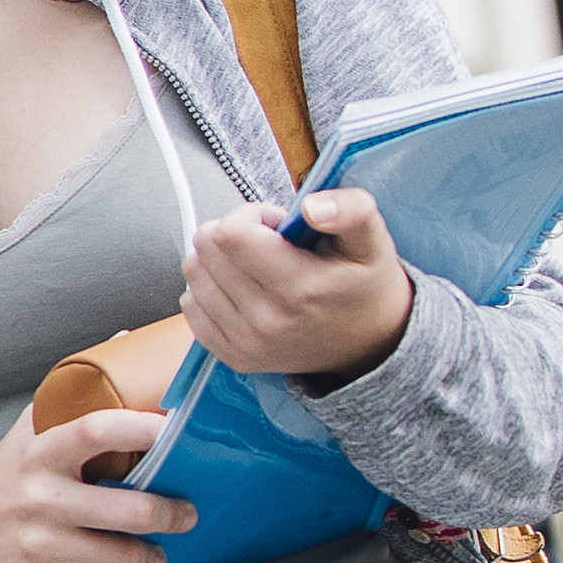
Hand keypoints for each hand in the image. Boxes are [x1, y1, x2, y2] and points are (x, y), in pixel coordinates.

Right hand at [0, 405, 193, 562]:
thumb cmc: (0, 484)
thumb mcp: (25, 436)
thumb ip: (72, 395)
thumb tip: (128, 338)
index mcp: (39, 454)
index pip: (97, 430)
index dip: (145, 427)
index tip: (177, 429)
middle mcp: (39, 499)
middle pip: (133, 510)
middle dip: (173, 514)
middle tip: (186, 513)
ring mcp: (38, 545)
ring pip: (125, 555)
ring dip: (153, 555)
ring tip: (156, 550)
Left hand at [185, 189, 415, 383]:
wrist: (367, 345)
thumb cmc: (364, 287)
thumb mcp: (372, 242)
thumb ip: (351, 211)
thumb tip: (312, 207)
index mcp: (298, 289)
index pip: (231, 234)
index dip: (250, 215)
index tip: (276, 224)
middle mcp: (266, 322)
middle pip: (206, 250)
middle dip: (232, 233)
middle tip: (268, 243)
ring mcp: (244, 343)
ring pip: (193, 274)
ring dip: (218, 259)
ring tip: (257, 265)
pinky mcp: (230, 355)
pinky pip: (190, 305)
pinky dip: (210, 288)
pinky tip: (243, 288)